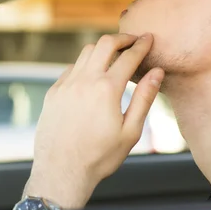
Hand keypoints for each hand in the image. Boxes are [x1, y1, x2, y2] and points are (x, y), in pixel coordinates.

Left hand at [24, 33, 163, 209]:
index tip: (149, 38)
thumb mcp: (130, 131)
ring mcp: (66, 84)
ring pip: (86, 52)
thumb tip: (157, 72)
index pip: (129, 57)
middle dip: (122, 38)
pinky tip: (93, 73)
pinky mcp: (54, 92)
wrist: (61, 171)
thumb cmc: (99, 156)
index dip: (142, 45)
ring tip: (114, 53)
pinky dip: (86, 63)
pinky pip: (71, 67)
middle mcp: (84, 81)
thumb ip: (144, 98)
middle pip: (105, 44)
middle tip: (133, 40)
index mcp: (107, 89)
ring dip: (102, 48)